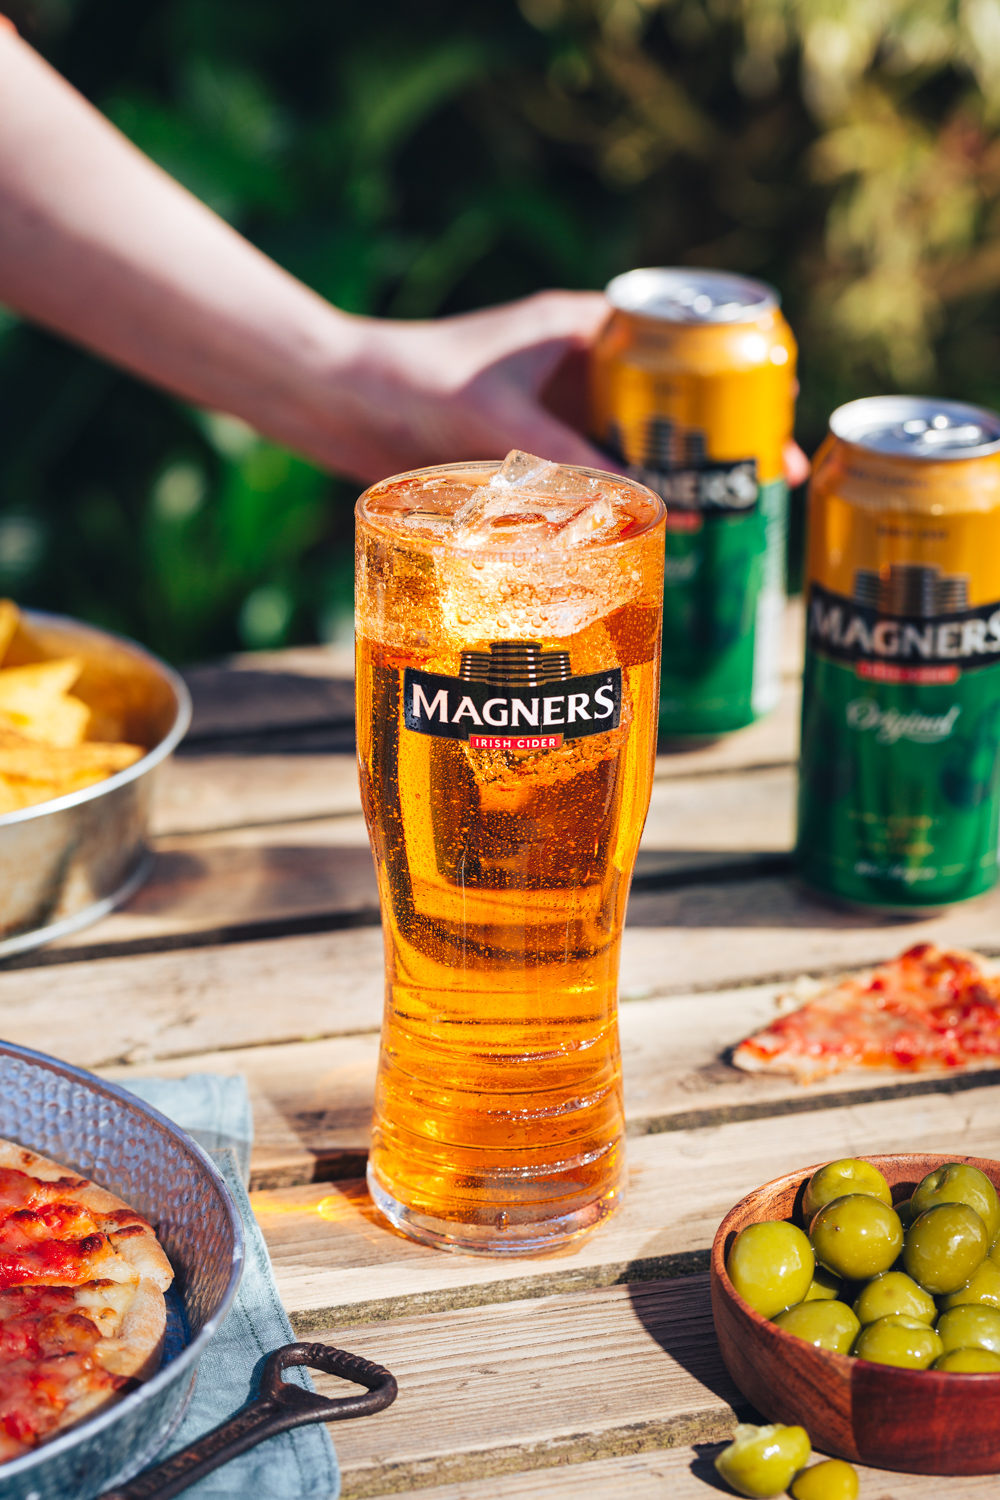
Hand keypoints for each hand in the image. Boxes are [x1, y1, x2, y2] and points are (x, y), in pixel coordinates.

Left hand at [327, 293, 810, 486]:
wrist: (340, 401)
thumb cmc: (417, 386)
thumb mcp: (506, 426)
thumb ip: (574, 468)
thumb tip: (653, 515)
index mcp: (586, 329)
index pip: (689, 345)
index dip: (742, 385)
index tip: (778, 428)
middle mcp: (580, 366)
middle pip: (675, 402)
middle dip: (720, 445)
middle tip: (766, 491)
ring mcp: (557, 409)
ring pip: (637, 442)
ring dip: (675, 478)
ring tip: (725, 524)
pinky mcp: (532, 450)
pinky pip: (596, 473)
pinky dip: (626, 499)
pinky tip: (651, 538)